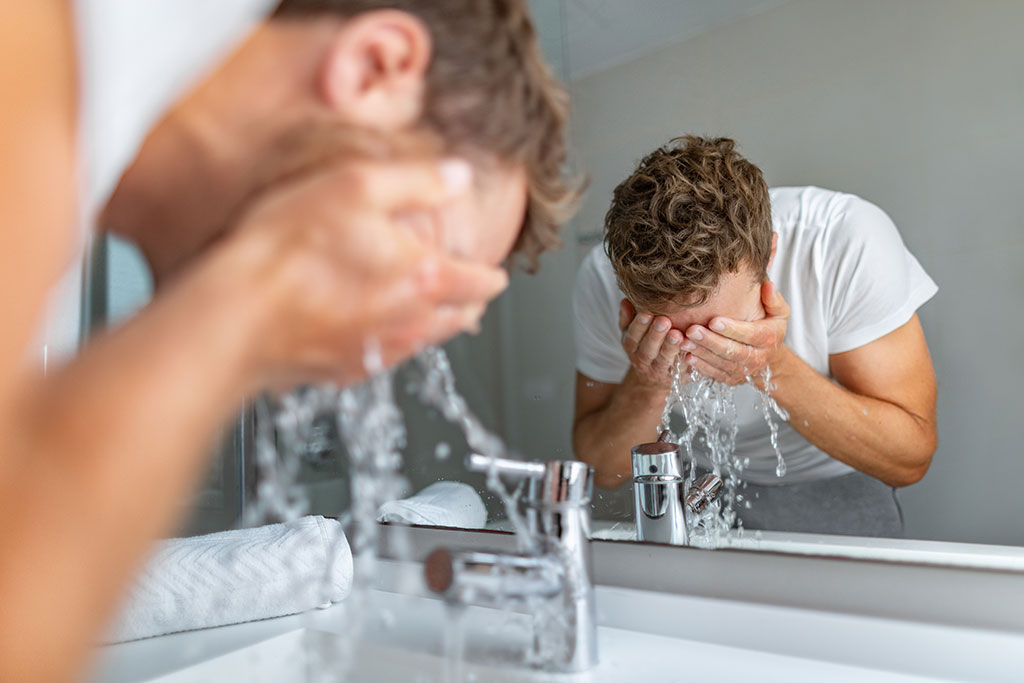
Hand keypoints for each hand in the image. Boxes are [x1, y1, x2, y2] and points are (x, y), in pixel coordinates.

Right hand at [218, 156, 508, 388]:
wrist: (237, 314)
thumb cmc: (289, 249)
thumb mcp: (356, 187)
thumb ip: (417, 181)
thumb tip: (459, 176)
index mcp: (422, 277)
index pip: (478, 282)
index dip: (492, 276)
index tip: (496, 275)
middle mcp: (408, 321)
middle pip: (457, 320)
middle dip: (469, 306)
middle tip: (473, 298)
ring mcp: (376, 351)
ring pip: (424, 342)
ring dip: (436, 327)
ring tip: (438, 317)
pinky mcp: (342, 370)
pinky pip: (383, 358)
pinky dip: (393, 344)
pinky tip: (380, 335)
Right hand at [619, 299, 684, 387]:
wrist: (654, 376)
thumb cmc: (645, 344)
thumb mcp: (632, 331)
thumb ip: (628, 317)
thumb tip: (626, 301)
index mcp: (632, 347)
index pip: (633, 337)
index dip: (638, 325)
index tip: (646, 313)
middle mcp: (643, 361)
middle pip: (648, 349)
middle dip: (656, 335)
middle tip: (664, 321)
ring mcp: (659, 371)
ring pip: (664, 360)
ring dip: (671, 348)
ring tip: (678, 335)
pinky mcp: (676, 379)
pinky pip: (681, 370)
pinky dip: (686, 361)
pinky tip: (692, 349)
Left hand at [682, 281, 789, 385]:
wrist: (770, 358)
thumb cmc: (770, 328)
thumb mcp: (778, 313)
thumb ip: (773, 300)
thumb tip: (767, 285)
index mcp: (767, 338)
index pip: (750, 334)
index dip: (731, 329)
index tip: (713, 321)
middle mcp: (757, 357)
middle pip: (732, 351)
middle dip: (710, 341)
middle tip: (692, 330)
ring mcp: (743, 370)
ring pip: (720, 363)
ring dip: (701, 353)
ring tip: (684, 342)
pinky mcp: (731, 378)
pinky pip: (714, 373)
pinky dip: (700, 366)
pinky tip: (687, 357)